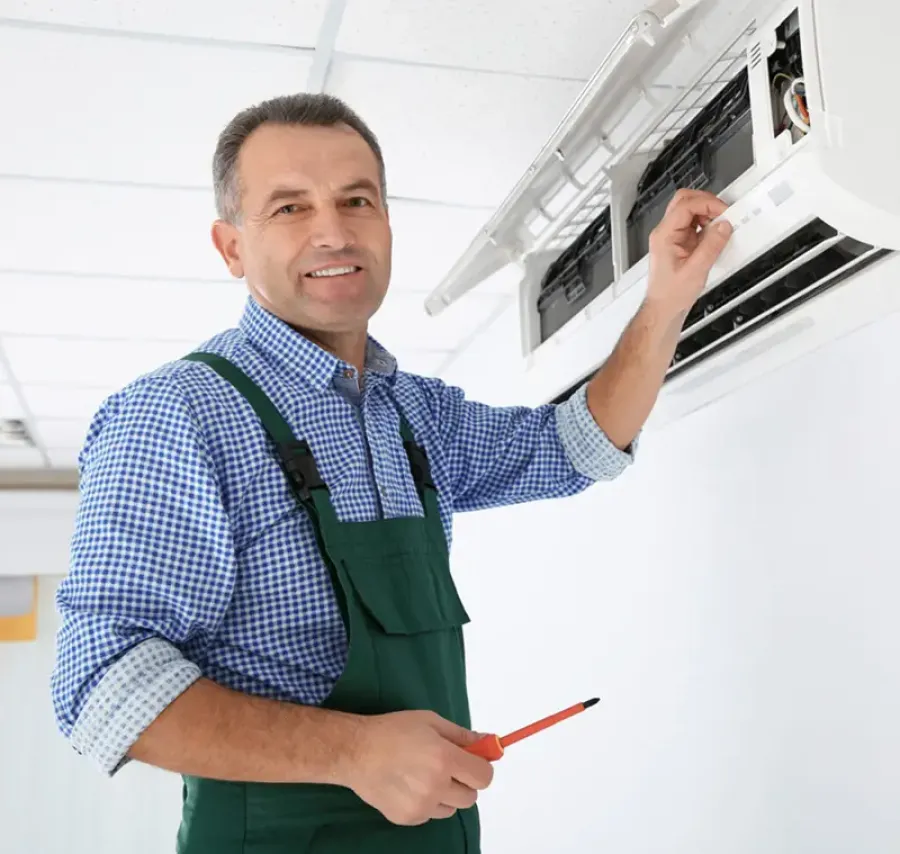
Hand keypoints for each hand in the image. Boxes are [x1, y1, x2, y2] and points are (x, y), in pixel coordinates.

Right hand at [338, 710, 493, 825]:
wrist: (356, 751)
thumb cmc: (394, 730)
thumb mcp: (430, 721)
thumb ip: (461, 735)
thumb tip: (487, 743)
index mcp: (444, 758)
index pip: (483, 777)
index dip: (481, 768)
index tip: (472, 762)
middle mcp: (436, 786)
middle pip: (470, 797)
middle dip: (464, 782)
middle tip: (446, 767)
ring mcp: (421, 806)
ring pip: (451, 808)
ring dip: (446, 795)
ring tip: (423, 776)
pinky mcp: (408, 818)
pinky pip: (431, 814)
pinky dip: (428, 803)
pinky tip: (409, 786)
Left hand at [645, 188, 732, 315]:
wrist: (664, 309)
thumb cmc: (671, 295)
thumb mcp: (696, 271)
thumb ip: (711, 246)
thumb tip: (724, 226)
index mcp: (664, 236)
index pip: (685, 205)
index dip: (707, 204)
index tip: (724, 213)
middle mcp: (665, 233)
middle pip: (684, 201)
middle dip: (706, 203)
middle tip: (723, 214)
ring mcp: (672, 237)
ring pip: (689, 211)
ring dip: (707, 214)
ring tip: (720, 227)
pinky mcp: (680, 243)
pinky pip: (694, 225)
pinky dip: (707, 225)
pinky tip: (715, 236)